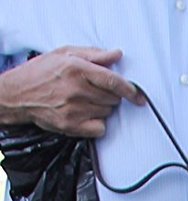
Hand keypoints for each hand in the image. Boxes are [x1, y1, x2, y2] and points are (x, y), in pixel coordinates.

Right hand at [0, 47, 142, 136]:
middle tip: (93, 90)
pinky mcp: (72, 126)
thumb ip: (93, 55)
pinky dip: (98, 123)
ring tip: (83, 100)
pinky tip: (85, 114)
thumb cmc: (41, 72)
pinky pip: (100, 128)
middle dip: (109, 95)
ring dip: (102, 107)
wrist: (18, 94)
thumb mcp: (64, 54)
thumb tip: (116, 55)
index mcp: (76, 69)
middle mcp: (76, 89)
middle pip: (113, 98)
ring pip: (107, 112)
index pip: (112, 81)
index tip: (139, 96)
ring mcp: (75, 109)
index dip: (130, 90)